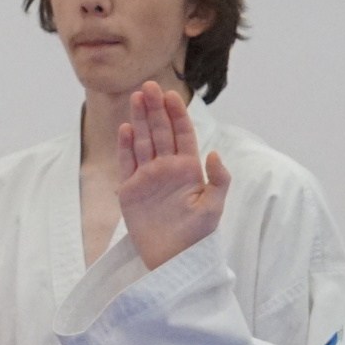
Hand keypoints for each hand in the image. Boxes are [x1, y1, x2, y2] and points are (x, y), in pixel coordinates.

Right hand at [112, 81, 228, 266]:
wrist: (173, 259)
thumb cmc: (197, 235)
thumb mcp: (214, 207)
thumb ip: (219, 180)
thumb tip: (214, 153)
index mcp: (188, 169)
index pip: (182, 135)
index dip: (177, 114)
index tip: (172, 95)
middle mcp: (167, 168)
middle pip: (160, 132)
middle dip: (155, 108)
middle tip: (149, 86)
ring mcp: (147, 177)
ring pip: (143, 142)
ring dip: (140, 120)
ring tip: (136, 97)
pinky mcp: (130, 190)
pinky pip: (127, 162)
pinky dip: (126, 146)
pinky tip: (126, 128)